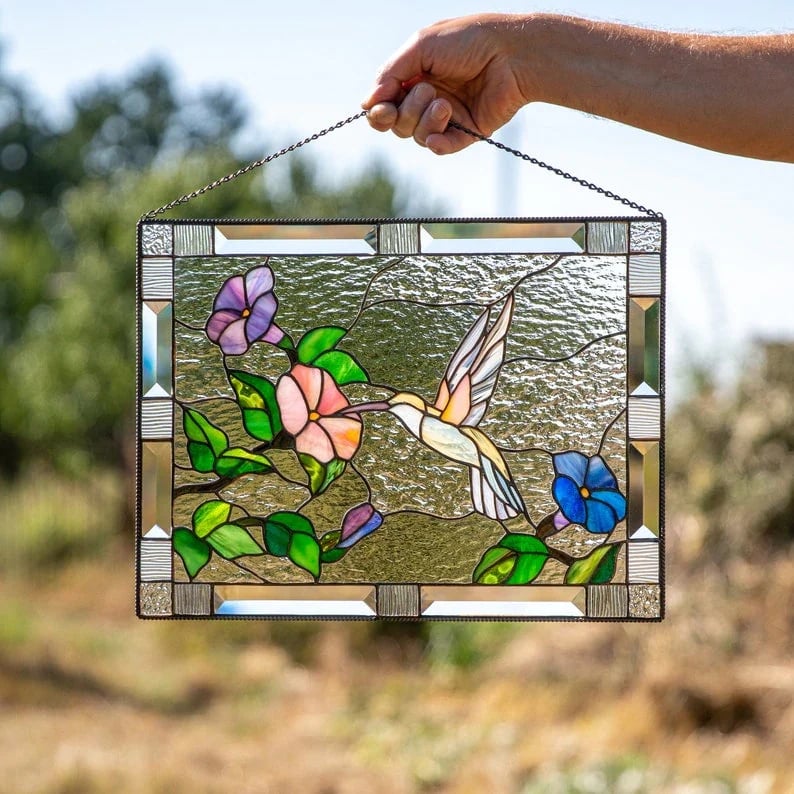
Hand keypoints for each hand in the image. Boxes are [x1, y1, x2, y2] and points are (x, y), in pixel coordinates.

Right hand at [361, 14, 532, 153]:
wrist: (512, 54)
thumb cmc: (469, 41)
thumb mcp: (422, 45)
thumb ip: (392, 72)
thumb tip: (367, 102)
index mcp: (415, 76)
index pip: (385, 104)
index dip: (378, 111)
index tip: (381, 109)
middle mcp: (428, 98)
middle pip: (398, 124)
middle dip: (405, 113)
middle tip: (426, 91)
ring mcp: (447, 117)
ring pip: (418, 136)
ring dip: (425, 121)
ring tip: (445, 103)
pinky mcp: (467, 132)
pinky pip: (442, 147)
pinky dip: (438, 142)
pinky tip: (443, 129)